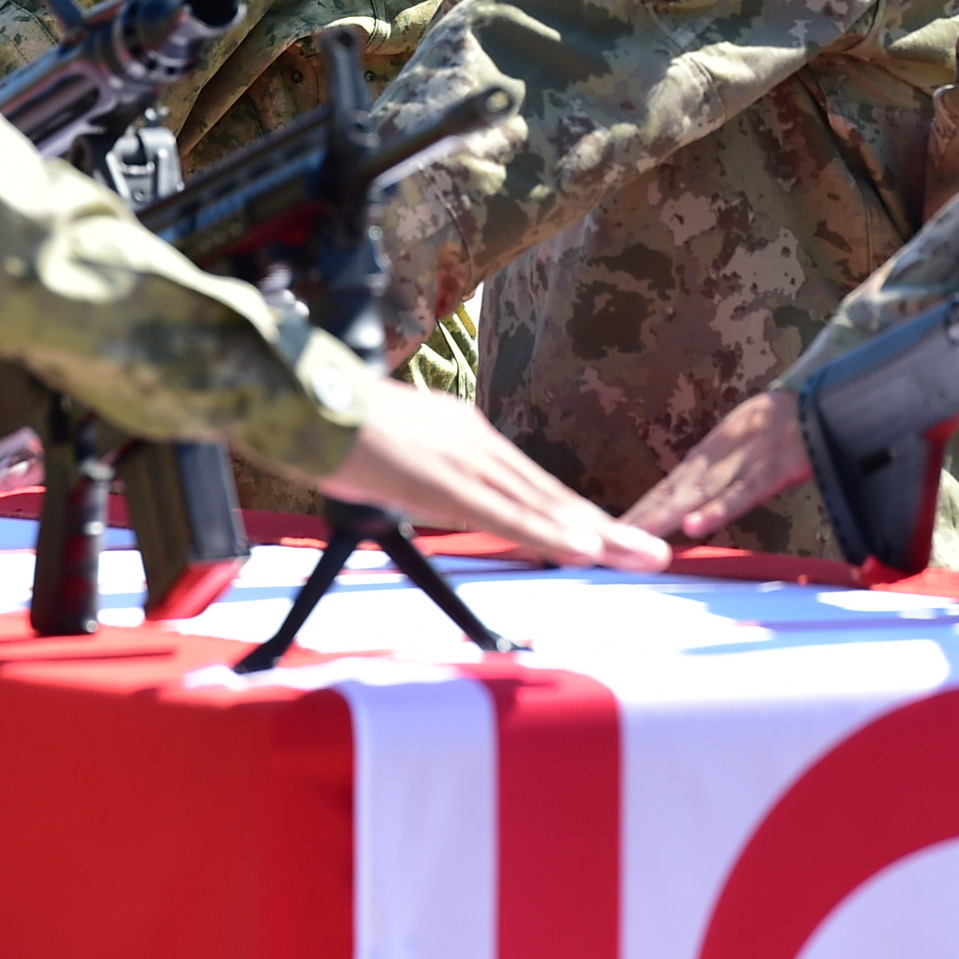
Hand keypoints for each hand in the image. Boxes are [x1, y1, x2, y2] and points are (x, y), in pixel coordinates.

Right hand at [321, 383, 668, 571]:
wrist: (303, 402)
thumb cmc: (335, 431)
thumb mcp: (395, 456)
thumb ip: (423, 474)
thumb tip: (435, 492)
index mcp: (466, 435)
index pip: (532, 484)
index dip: (576, 514)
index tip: (614, 538)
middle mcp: (476, 442)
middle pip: (551, 493)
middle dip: (606, 527)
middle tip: (654, 553)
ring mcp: (463, 459)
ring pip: (540, 504)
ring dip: (594, 535)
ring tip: (639, 556)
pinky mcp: (444, 481)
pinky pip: (504, 514)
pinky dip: (546, 534)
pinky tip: (581, 551)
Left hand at [618, 387, 810, 543]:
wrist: (815, 398)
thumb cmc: (777, 428)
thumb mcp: (739, 448)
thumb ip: (717, 475)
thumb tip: (690, 503)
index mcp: (709, 457)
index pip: (667, 488)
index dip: (641, 510)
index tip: (613, 531)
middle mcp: (717, 460)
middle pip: (673, 494)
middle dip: (641, 518)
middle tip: (607, 543)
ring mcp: (742, 464)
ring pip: (698, 495)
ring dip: (665, 516)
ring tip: (637, 534)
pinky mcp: (771, 469)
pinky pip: (742, 493)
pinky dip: (717, 509)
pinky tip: (695, 525)